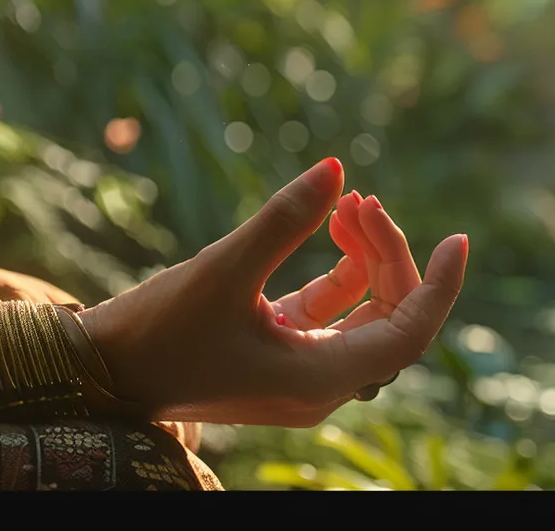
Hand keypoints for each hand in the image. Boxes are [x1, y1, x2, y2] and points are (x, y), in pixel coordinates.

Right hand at [78, 158, 468, 425]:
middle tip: (361, 200)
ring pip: (362, 313)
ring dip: (363, 258)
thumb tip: (337, 169)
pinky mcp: (278, 353)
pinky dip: (337, 272)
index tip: (457, 240)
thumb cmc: (155, 332)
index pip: (408, 335)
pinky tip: (330, 225)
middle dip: (387, 255)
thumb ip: (284, 220)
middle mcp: (319, 384)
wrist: (96, 372)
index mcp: (318, 380)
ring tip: (347, 204)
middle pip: (389, 319)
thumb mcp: (221, 270)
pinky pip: (329, 312)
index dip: (438, 287)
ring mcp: (300, 370)